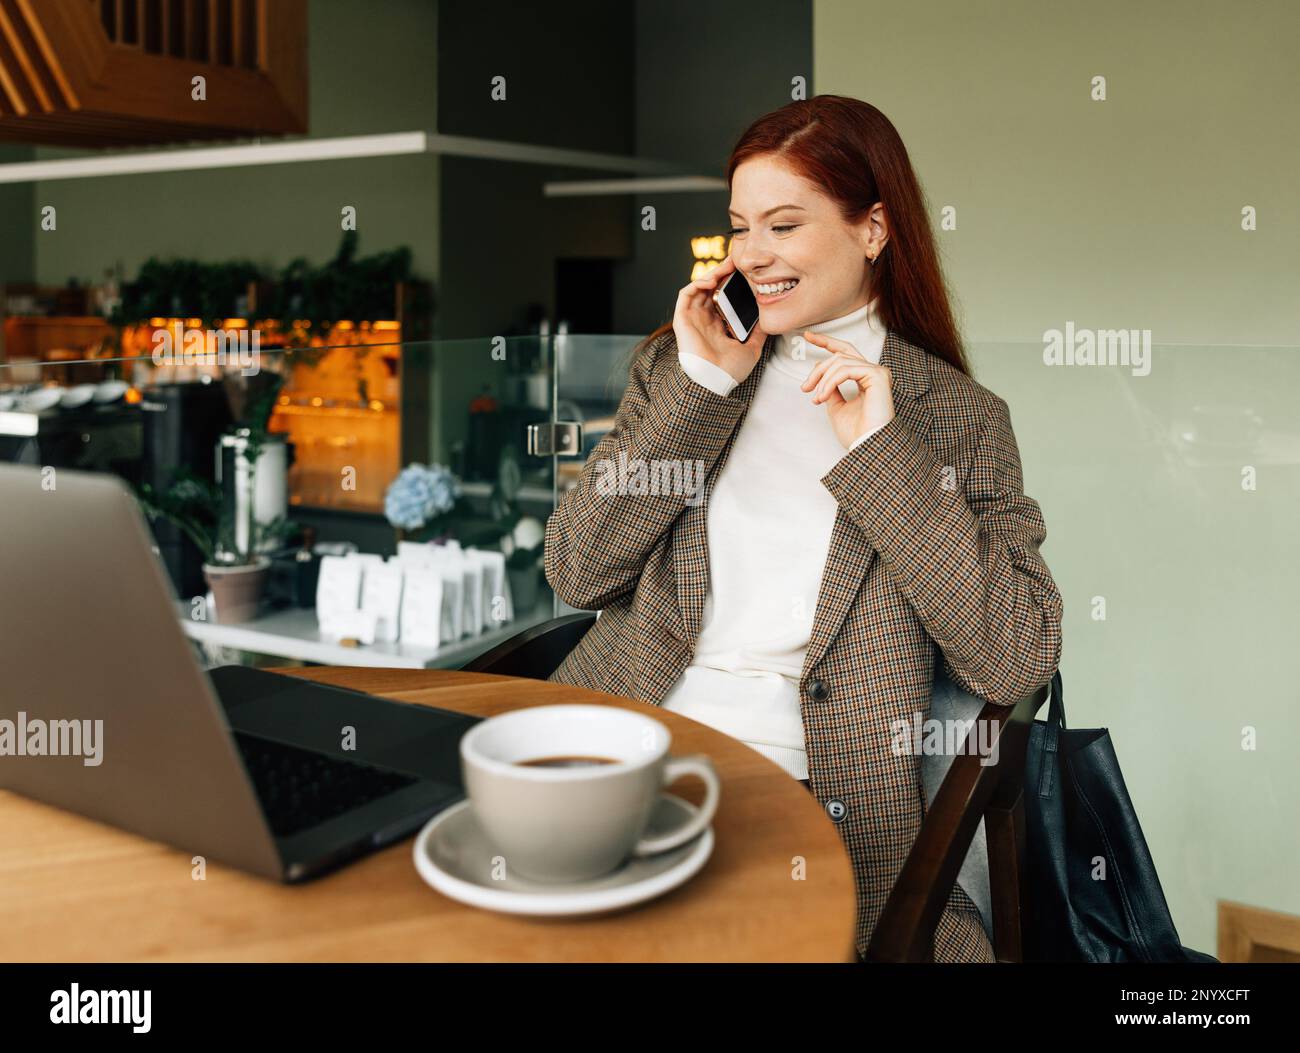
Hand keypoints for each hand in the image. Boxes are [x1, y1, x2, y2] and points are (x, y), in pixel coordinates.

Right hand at [672, 255, 766, 384]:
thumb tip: (769, 319)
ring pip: (699, 288)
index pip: (722, 297)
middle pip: (711, 288)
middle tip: (736, 261)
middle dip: (722, 273)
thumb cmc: (730, 370)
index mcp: (717, 325)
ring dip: (711, 274)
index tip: (744, 271)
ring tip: (726, 267)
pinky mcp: (682, 319)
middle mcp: (704, 320)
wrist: (715, 381)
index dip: (730, 282)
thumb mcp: (752, 347)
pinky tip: (711, 280)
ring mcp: (692, 319)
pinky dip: (697, 283)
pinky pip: (686, 294)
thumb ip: (759, 332)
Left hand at [799, 330, 894, 448]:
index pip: (845, 352)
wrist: (867, 446)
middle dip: (819, 368)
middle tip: (804, 387)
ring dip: (822, 380)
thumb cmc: (856, 433)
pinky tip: (823, 396)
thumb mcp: (836, 407)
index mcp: (865, 378)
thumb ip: (830, 389)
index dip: (826, 342)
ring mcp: (877, 372)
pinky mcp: (878, 376)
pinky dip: (830, 382)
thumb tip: (821, 375)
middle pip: (840, 354)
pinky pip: (846, 370)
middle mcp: (873, 372)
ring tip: (816, 398)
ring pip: (840, 361)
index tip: (807, 336)